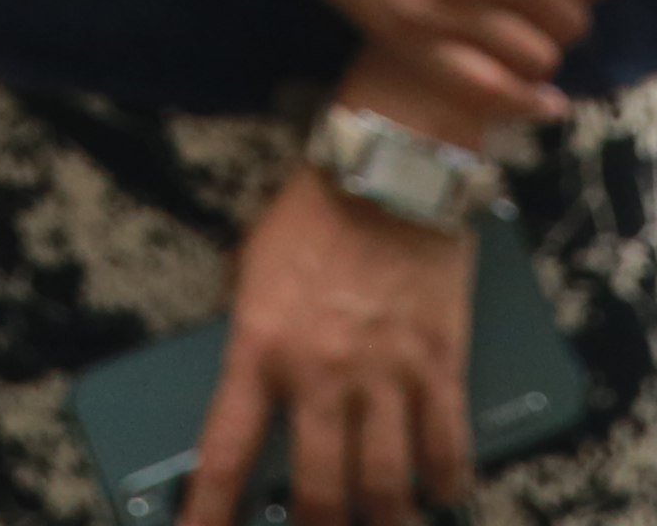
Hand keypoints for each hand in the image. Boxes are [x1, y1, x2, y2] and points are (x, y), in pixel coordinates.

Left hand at [184, 165, 479, 525]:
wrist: (389, 166)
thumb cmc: (315, 211)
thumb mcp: (254, 271)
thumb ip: (251, 336)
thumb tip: (253, 392)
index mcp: (260, 348)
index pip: (226, 455)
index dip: (210, 515)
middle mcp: (320, 372)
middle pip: (317, 492)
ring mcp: (384, 373)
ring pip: (383, 485)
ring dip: (385, 519)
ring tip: (386, 524)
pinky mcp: (440, 363)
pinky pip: (446, 446)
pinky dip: (445, 480)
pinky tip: (441, 490)